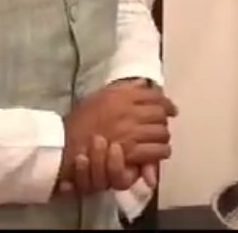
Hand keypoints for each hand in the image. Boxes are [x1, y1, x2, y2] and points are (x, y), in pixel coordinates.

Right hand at [58, 80, 175, 194]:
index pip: (154, 96)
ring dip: (163, 138)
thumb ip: (122, 89)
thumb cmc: (80, 121)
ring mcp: (131, 131)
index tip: (170, 108)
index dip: (166, 103)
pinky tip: (156, 154)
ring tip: (159, 141)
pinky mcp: (131, 151)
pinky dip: (159, 153)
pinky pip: (156, 151)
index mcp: (122, 95)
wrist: (67, 144)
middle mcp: (129, 111)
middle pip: (161, 114)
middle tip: (162, 126)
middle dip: (164, 121)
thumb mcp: (99, 96)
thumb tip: (142, 83)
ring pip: (162, 133)